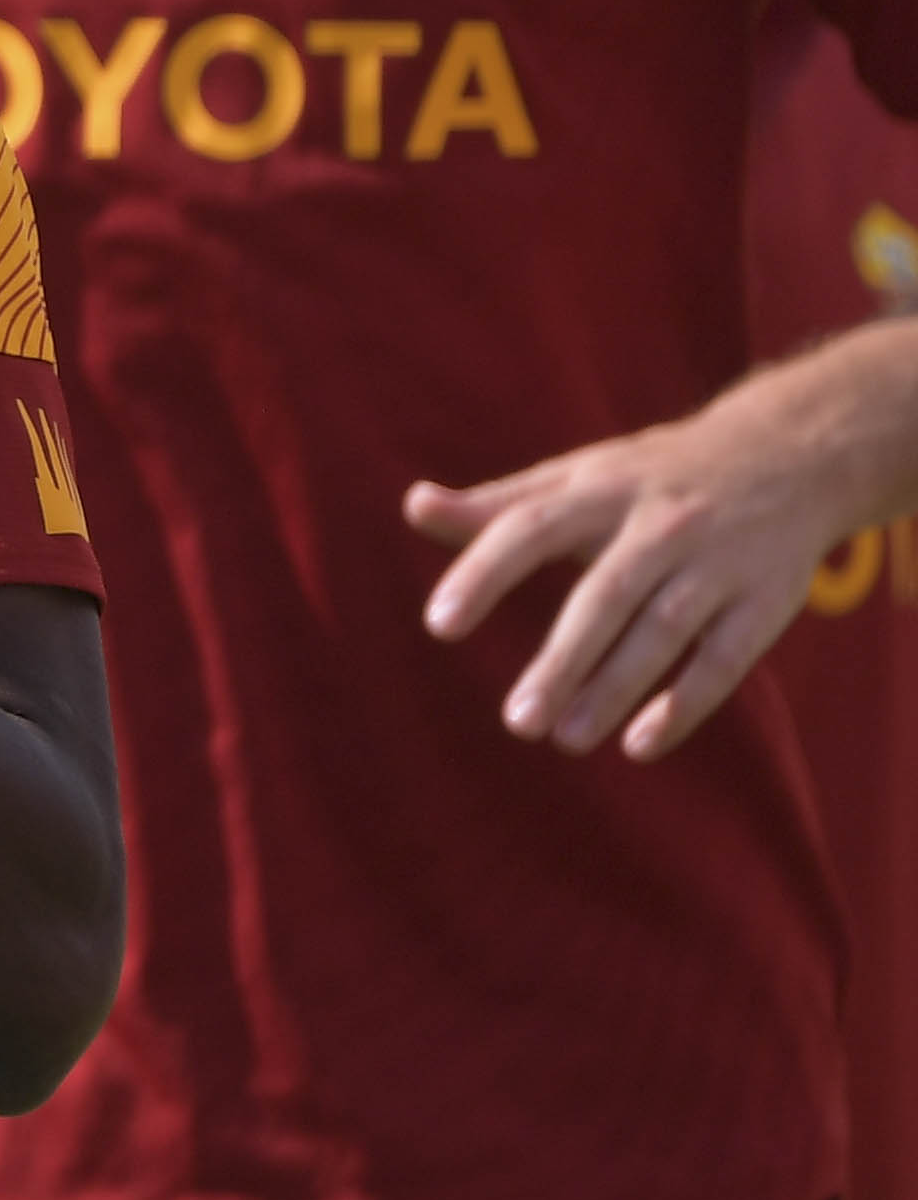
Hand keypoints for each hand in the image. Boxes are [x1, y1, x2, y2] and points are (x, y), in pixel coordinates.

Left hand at [414, 414, 846, 761]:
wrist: (788, 455)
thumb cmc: (650, 478)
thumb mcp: (577, 477)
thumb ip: (497, 505)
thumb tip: (412, 505)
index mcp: (600, 491)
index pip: (530, 529)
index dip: (484, 574)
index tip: (439, 625)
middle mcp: (661, 525)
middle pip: (606, 594)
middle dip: (563, 660)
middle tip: (517, 722)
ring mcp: (718, 562)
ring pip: (664, 631)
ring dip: (616, 689)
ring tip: (564, 738)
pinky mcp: (767, 601)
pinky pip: (725, 659)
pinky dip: (686, 703)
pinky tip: (640, 744)